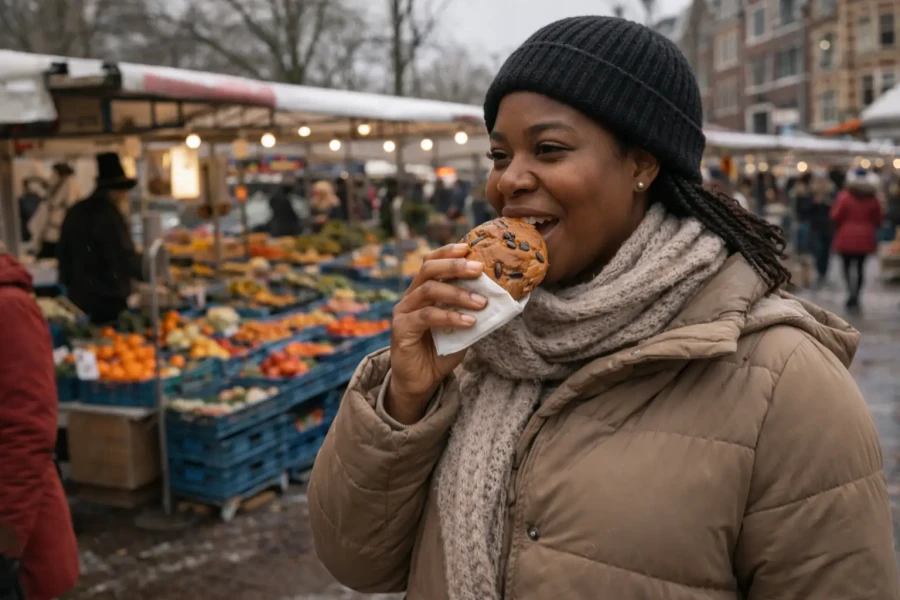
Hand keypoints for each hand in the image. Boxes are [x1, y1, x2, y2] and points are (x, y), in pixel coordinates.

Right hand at [386, 243, 486, 423]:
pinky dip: (450, 317)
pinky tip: (469, 322)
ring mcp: (403, 312)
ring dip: (458, 294)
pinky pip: (426, 317)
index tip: (468, 247)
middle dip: (455, 266)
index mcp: (422, 291)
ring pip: (428, 290)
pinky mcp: (401, 329)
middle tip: (479, 269)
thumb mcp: (462, 327)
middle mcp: (410, 297)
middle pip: (428, 269)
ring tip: (481, 302)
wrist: (421, 381)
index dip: (448, 252)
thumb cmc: (441, 352)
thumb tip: (501, 298)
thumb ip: (473, 311)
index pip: (431, 262)